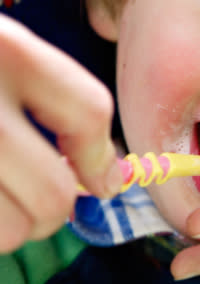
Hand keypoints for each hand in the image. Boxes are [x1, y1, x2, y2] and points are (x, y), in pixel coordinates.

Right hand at [0, 15, 121, 251]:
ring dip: (9, 226)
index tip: (103, 182)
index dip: (101, 157)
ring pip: (12, 231)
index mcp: (5, 51)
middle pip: (55, 193)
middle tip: (31, 197)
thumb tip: (105, 177)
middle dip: (51, 208)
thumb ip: (46, 101)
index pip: (88, 111)